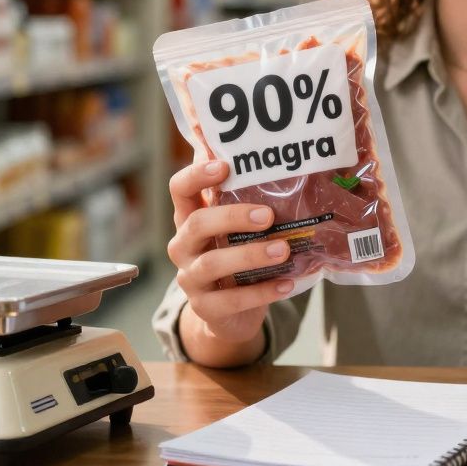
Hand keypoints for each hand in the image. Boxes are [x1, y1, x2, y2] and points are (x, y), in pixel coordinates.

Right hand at [167, 160, 294, 349]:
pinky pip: (232, 300)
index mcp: (189, 219)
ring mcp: (191, 278)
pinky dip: (262, 291)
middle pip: (197, 224)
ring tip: (283, 249)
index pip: (180, 190)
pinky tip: (287, 284)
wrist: (227, 313)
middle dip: (232, 217)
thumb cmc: (234, 256)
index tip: (224, 166)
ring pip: (213, 263)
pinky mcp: (206, 308)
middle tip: (268, 216)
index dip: (196, 175)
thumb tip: (266, 152)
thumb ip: (241, 198)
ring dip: (251, 255)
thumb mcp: (233, 229)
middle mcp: (184, 246)